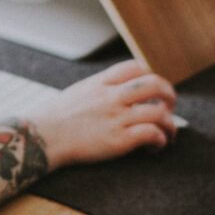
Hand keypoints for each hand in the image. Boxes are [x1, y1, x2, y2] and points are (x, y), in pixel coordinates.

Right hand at [23, 60, 176, 168]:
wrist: (43, 136)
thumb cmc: (57, 118)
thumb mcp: (79, 91)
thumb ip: (99, 89)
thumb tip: (115, 91)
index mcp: (101, 82)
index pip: (135, 67)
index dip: (150, 75)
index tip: (152, 90)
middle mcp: (112, 96)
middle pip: (154, 84)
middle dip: (169, 95)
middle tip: (169, 106)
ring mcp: (116, 117)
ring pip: (159, 113)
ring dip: (170, 125)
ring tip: (168, 134)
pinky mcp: (119, 140)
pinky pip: (151, 134)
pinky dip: (160, 140)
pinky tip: (154, 147)